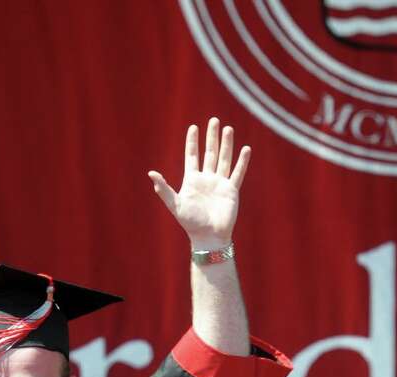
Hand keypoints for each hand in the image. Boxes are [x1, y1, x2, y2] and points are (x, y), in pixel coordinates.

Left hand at [147, 118, 250, 250]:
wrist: (208, 237)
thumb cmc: (190, 223)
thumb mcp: (175, 205)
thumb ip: (164, 189)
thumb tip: (151, 174)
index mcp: (192, 180)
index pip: (192, 156)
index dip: (192, 142)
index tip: (193, 127)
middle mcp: (206, 179)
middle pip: (209, 153)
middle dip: (211, 137)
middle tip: (214, 120)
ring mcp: (220, 183)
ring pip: (224, 159)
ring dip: (226, 144)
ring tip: (228, 128)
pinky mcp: (231, 190)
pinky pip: (237, 173)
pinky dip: (242, 161)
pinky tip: (245, 149)